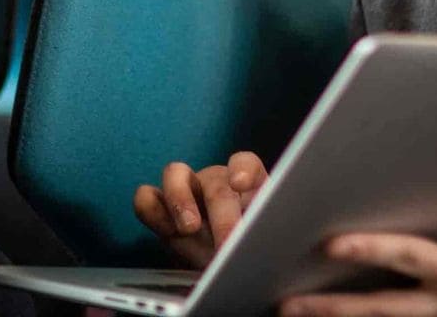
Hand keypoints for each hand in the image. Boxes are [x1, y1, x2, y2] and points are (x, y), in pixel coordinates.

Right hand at [133, 151, 268, 268]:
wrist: (226, 271)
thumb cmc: (253, 257)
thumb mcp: (267, 250)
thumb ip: (270, 244)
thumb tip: (290, 249)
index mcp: (248, 187)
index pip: (245, 164)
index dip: (242, 169)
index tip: (241, 183)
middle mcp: (215, 183)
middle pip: (214, 183)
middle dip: (221, 214)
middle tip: (227, 243)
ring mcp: (185, 191)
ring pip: (175, 174)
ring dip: (180, 199)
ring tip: (188, 228)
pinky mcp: (159, 208)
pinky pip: (146, 198)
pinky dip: (152, 208)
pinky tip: (165, 229)